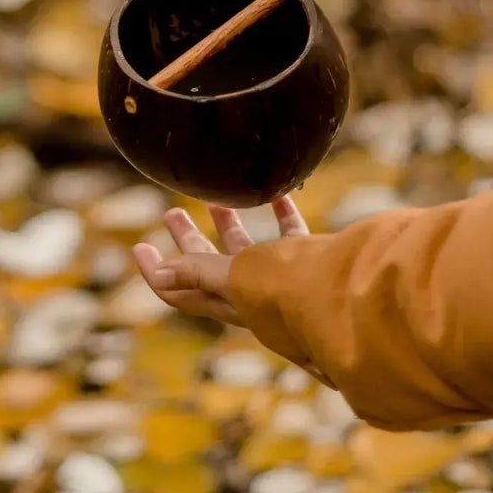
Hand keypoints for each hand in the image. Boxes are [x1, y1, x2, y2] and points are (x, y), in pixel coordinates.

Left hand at [133, 196, 309, 325]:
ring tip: (215, 196)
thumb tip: (160, 274)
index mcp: (228, 301)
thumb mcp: (237, 278)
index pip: (180, 293)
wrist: (354, 299)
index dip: (157, 274)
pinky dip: (280, 213)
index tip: (139, 248)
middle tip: (171, 213)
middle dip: (187, 241)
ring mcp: (279, 277)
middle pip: (207, 268)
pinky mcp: (307, 262)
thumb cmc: (291, 292)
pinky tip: (276, 191)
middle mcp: (251, 292)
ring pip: (246, 250)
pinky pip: (289, 235)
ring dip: (228, 224)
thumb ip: (201, 272)